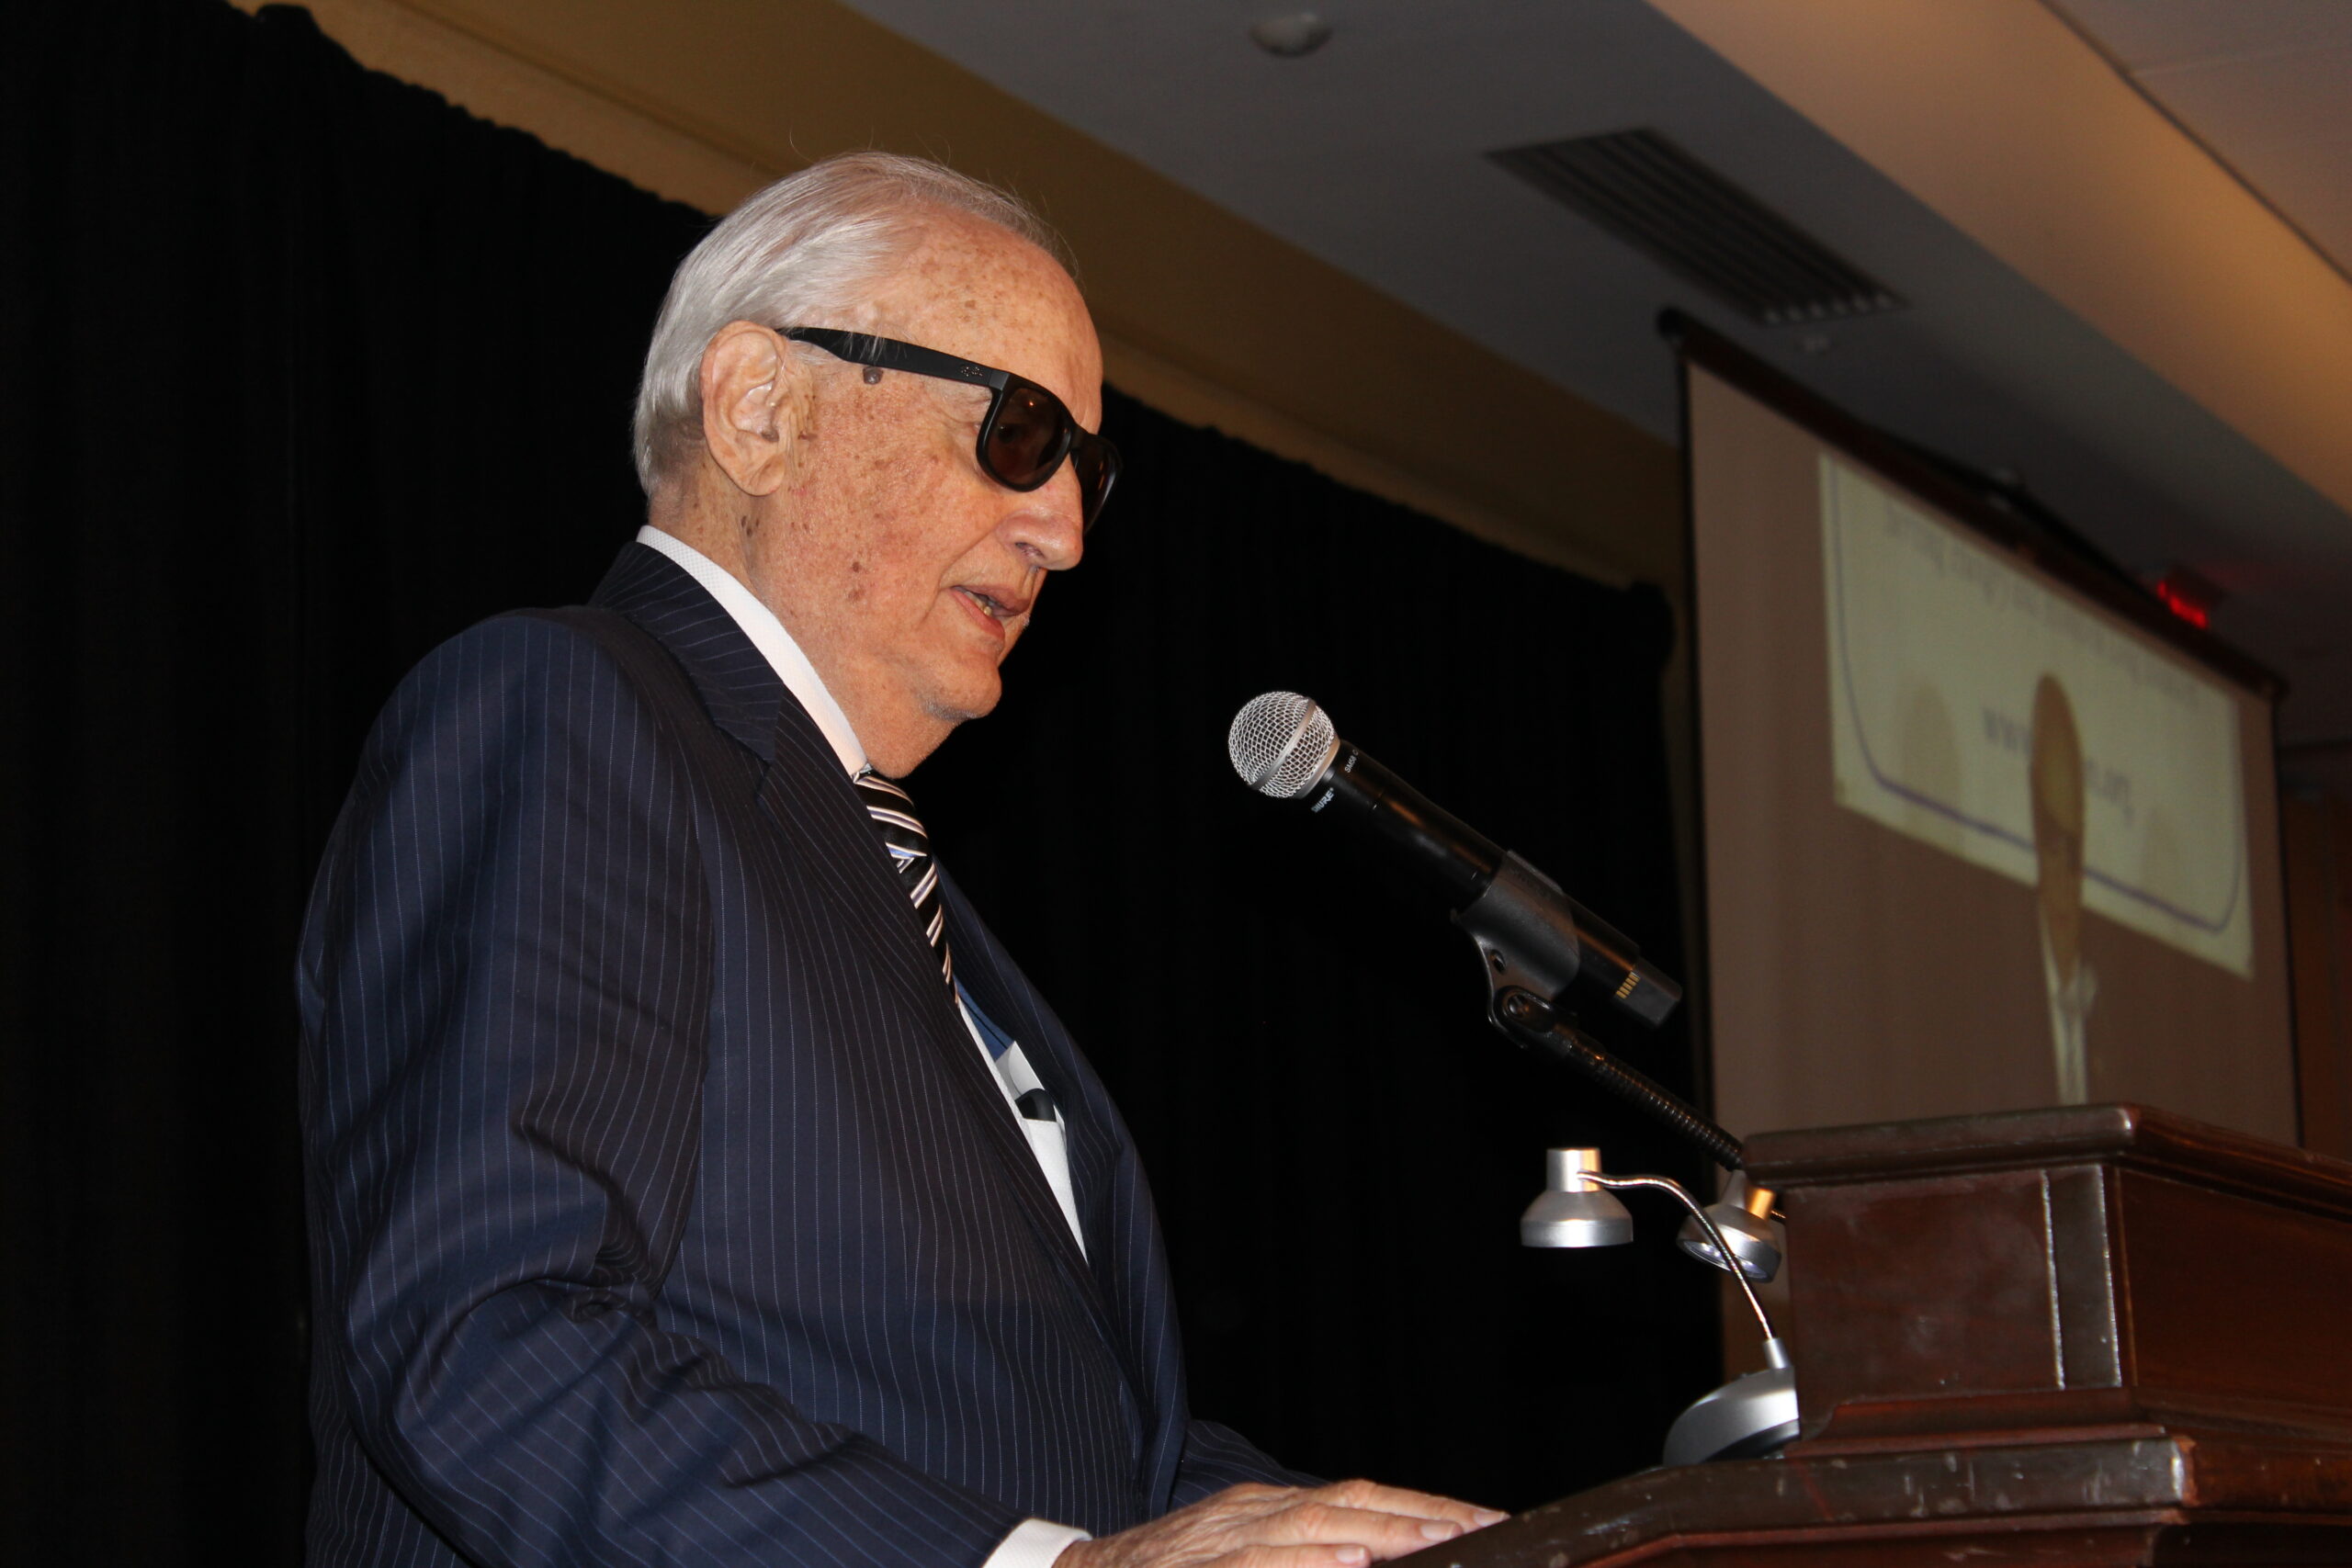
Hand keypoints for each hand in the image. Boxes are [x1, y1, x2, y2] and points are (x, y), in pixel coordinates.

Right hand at [1060, 1479, 1505, 1567]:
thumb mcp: (1239, 1556)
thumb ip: (1300, 1555)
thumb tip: (1366, 1560)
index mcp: (1269, 1508)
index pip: (1359, 1496)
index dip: (1423, 1506)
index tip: (1485, 1520)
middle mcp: (1253, 1512)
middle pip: (1349, 1502)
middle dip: (1422, 1515)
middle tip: (1484, 1526)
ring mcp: (1223, 1538)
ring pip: (1312, 1525)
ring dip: (1380, 1532)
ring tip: (1437, 1540)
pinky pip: (1256, 1562)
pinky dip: (1305, 1564)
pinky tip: (1346, 1565)